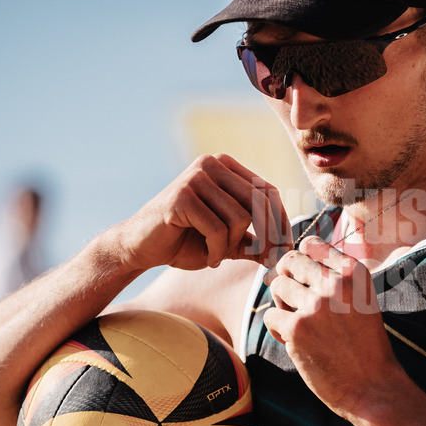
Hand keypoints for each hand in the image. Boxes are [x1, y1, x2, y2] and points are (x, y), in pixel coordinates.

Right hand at [116, 154, 292, 271]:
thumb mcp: (227, 241)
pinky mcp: (181, 196)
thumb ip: (254, 241)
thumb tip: (286, 251)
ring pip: (239, 217)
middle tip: (266, 261)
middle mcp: (212, 164)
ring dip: (233, 247)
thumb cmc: (184, 241)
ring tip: (218, 256)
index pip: (268, 191)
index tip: (284, 249)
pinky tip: (208, 257)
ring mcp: (195, 177)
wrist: (139, 247)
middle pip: (260, 201)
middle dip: (268, 236)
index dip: (281, 222)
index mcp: (225, 166)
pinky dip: (217, 251)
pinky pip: (217, 229)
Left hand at [262, 235, 402, 418]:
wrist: (372, 388)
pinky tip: (295, 342)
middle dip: (286, 278)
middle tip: (294, 301)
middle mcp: (336, 283)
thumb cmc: (364, 346)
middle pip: (290, 261)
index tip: (303, 278)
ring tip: (299, 324)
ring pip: (277, 287)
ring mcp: (315, 305)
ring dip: (282, 306)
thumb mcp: (362, 301)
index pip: (312, 245)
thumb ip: (335, 279)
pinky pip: (270, 317)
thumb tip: (288, 262)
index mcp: (355, 273)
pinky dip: (278, 330)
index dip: (301, 260)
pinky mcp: (297, 329)